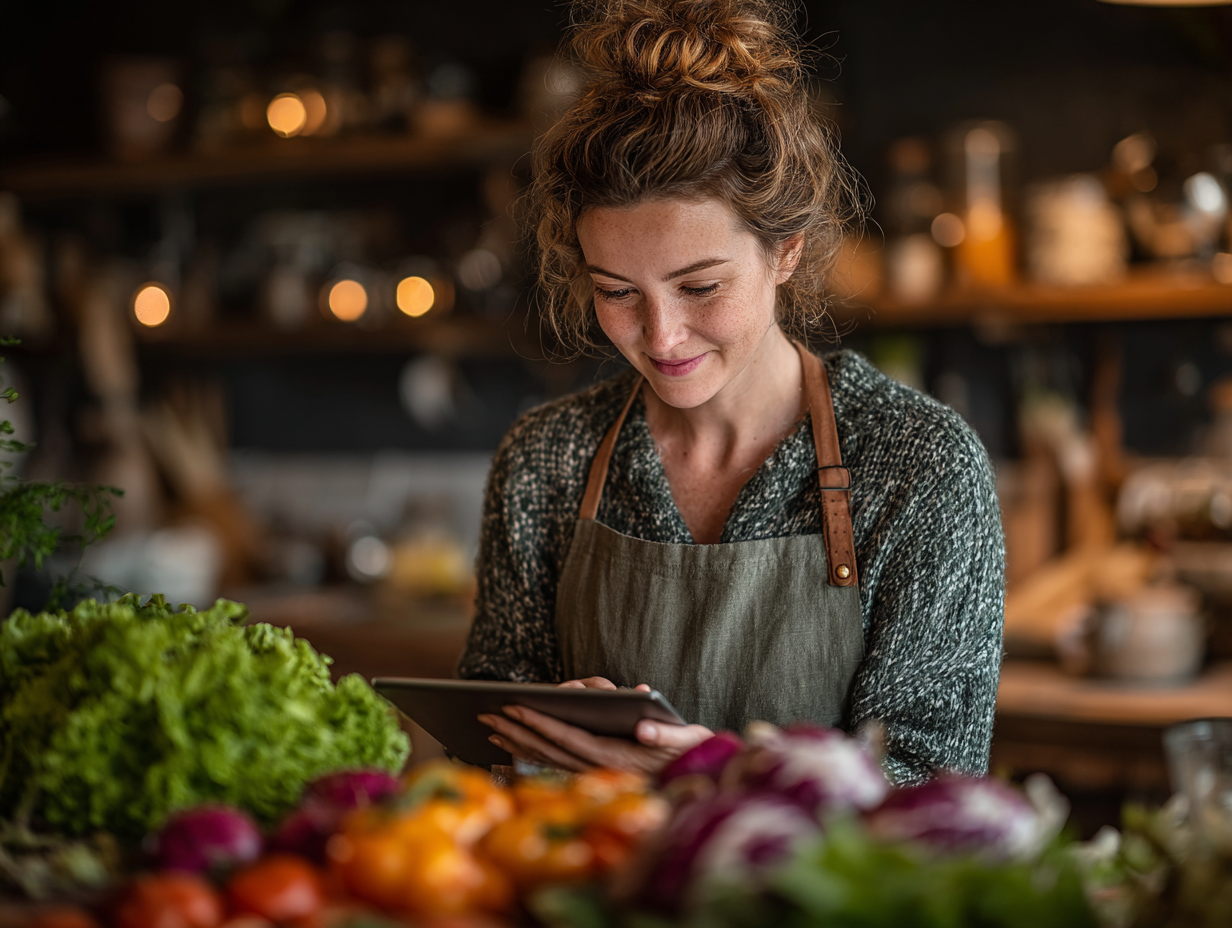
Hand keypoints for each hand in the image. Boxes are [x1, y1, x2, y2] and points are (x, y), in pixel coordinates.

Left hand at [477, 677, 712, 774]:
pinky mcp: (591, 770)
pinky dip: (531, 754)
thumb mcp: (683, 737)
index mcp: (613, 755)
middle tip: (486, 715)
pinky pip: (554, 762)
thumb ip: (665, 732)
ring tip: (491, 731)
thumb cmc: (687, 749)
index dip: (539, 723)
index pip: (567, 738)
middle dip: (516, 731)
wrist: (693, 773)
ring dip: (518, 744)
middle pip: (548, 748)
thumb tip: (644, 725)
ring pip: (547, 758)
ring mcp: (591, 771)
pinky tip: (513, 746)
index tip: (513, 708)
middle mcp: (597, 767)